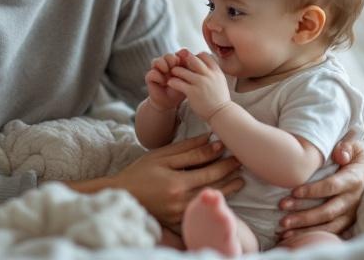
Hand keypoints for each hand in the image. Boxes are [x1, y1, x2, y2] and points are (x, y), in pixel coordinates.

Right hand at [111, 134, 243, 224]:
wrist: (122, 195)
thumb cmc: (139, 172)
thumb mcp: (161, 156)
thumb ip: (188, 150)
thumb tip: (212, 140)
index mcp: (176, 183)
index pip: (209, 171)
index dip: (224, 161)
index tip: (233, 152)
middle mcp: (180, 201)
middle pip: (214, 186)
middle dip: (230, 174)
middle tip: (241, 165)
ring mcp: (180, 215)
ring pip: (210, 201)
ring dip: (227, 190)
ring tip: (239, 181)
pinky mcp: (177, 223)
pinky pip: (200, 213)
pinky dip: (211, 204)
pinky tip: (220, 198)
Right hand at [145, 52, 186, 110]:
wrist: (170, 103)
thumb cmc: (180, 90)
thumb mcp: (188, 80)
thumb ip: (191, 70)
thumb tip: (200, 56)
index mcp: (176, 63)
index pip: (178, 54)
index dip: (182, 56)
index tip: (186, 62)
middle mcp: (165, 65)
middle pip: (167, 56)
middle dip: (172, 58)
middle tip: (175, 64)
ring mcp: (157, 70)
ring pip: (157, 61)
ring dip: (163, 64)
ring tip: (167, 71)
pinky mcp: (150, 78)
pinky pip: (152, 73)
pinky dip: (158, 76)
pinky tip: (164, 82)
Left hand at [166, 50, 230, 119]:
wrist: (222, 113)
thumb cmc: (219, 99)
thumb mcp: (220, 81)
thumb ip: (212, 73)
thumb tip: (204, 65)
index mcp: (216, 71)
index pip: (203, 55)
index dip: (195, 56)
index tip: (189, 61)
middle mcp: (208, 75)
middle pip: (192, 59)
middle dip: (183, 60)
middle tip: (177, 64)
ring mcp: (200, 83)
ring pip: (182, 70)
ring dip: (175, 71)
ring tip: (172, 73)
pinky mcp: (193, 92)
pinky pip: (178, 83)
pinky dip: (173, 82)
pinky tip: (170, 83)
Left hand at [276, 132, 363, 243]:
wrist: (363, 171)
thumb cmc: (351, 156)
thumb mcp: (353, 146)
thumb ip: (346, 147)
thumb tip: (340, 155)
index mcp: (354, 180)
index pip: (331, 187)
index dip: (313, 191)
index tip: (293, 192)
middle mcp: (353, 199)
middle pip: (328, 211)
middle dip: (304, 215)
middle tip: (282, 215)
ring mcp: (349, 213)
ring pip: (327, 226)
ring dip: (305, 229)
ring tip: (284, 230)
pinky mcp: (345, 222)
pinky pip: (328, 233)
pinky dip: (310, 235)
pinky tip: (291, 236)